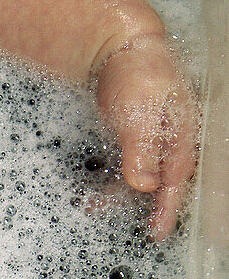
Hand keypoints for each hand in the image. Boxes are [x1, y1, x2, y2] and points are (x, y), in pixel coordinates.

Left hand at [95, 35, 199, 239]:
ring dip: (122, 194)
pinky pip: (131, 162)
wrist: (118, 46)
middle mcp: (172, 138)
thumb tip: (147, 184)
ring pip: (144, 174)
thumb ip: (143, 150)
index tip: (157, 231)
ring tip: (97, 207)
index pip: (176, 181)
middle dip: (147, 207)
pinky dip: (116, 178)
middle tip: (135, 228)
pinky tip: (97, 187)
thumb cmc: (136, 74)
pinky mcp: (136, 131)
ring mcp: (155, 134)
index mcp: (180, 135)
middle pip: (163, 182)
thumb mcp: (139, 114)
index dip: (167, 209)